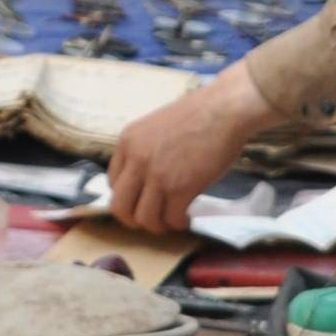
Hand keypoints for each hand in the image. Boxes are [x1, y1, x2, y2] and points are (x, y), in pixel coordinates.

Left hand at [107, 62, 276, 234]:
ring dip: (158, 225)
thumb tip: (143, 180)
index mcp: (127, 142)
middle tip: (152, 220)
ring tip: (172, 220)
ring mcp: (157, 176)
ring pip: (145, 219)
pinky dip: (179, 223)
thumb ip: (144, 152)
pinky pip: (171, 219)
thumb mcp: (155, 129)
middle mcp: (136, 160)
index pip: (113, 183)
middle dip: (135, 220)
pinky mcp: (180, 189)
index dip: (128, 197)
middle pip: (120, 207)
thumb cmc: (196, 115)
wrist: (223, 110)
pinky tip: (187, 217)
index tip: (142, 200)